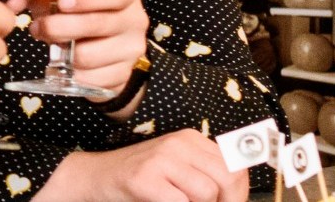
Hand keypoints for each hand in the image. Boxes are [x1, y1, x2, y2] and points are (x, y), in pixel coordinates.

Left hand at [30, 0, 151, 105]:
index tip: (62, 3)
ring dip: (63, 55)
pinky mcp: (125, 74)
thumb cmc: (84, 18)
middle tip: (39, 27)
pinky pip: (91, 79)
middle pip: (97, 25)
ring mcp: (132, 50)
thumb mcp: (74, 1)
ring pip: (89, 55)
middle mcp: (135, 21)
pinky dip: (73, 75)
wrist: (107, 51)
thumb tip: (18, 0)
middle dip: (60, 27)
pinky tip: (67, 67)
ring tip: (54, 50)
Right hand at [36, 130, 246, 201]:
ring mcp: (161, 159)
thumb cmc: (140, 178)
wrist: (95, 176)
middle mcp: (178, 143)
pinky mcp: (145, 178)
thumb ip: (205, 171)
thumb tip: (237, 191)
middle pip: (228, 178)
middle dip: (228, 201)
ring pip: (207, 192)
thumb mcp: (177, 166)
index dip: (239, 191)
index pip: (236, 165)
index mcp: (191, 138)